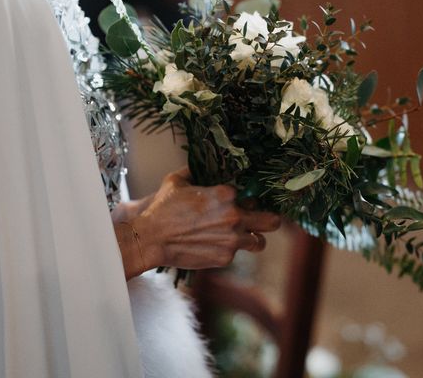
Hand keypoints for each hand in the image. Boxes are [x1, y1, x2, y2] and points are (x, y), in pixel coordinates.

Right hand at [113, 169, 280, 278]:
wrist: (151, 238)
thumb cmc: (163, 208)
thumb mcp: (177, 181)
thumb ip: (193, 171)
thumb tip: (197, 165)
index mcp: (226, 194)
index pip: (250, 195)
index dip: (246, 198)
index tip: (241, 201)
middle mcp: (234, 216)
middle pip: (271, 220)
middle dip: (271, 219)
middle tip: (265, 220)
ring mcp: (232, 239)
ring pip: (259, 241)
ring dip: (254, 238)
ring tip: (246, 237)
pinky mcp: (225, 257)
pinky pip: (237, 254)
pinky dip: (229, 250)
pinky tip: (216, 245)